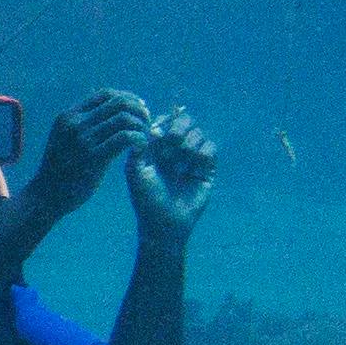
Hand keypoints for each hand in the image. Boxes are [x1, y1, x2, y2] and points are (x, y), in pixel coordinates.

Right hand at [24, 89, 156, 216]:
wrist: (46, 195)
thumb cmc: (59, 168)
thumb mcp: (63, 138)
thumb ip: (80, 123)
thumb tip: (104, 108)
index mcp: (69, 116)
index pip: (106, 94)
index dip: (127, 98)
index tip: (138, 109)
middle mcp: (76, 124)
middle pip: (119, 103)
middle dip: (139, 110)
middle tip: (147, 123)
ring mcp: (84, 140)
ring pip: (124, 119)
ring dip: (141, 125)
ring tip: (145, 137)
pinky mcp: (94, 158)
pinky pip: (125, 138)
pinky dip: (138, 139)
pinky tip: (140, 148)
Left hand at [128, 109, 216, 235]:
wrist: (164, 223)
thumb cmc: (146, 198)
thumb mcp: (135, 170)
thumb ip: (138, 146)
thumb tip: (150, 126)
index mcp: (157, 147)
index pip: (164, 121)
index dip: (163, 121)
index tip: (157, 133)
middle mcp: (175, 150)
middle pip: (185, 121)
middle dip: (179, 126)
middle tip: (172, 140)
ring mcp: (192, 158)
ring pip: (198, 133)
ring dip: (189, 143)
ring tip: (180, 160)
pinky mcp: (206, 169)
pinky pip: (210, 148)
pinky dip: (203, 153)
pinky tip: (192, 168)